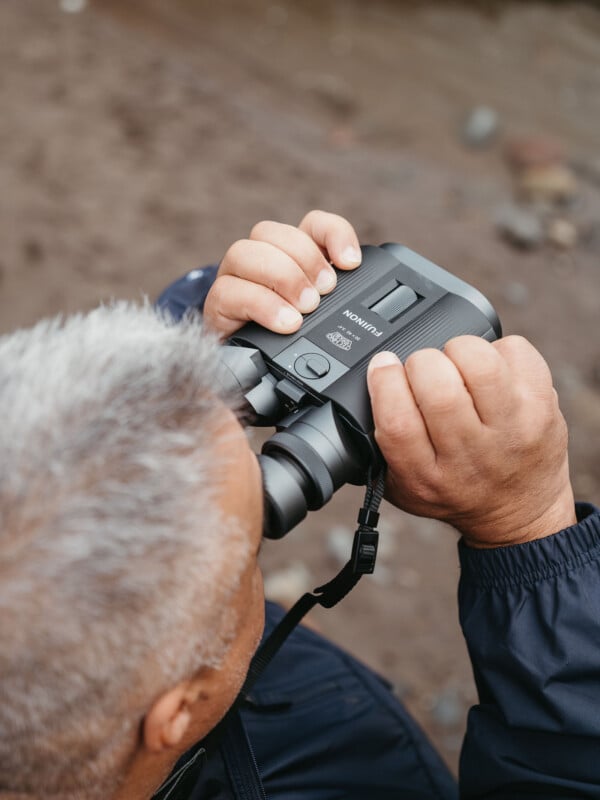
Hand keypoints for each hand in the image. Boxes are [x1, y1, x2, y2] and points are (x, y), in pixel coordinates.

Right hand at [203, 210, 361, 337]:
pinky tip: (285, 323)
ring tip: (304, 309)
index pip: (310, 224)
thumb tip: (357, 288)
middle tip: (325, 292)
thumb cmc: (287, 340)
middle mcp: (257, 260)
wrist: (248, 373)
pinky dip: (262, 305)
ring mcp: (233, 279)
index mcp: (289, 257)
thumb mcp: (321, 320)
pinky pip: (228, 291)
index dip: (332, 234)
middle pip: (271, 232)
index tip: (351, 263)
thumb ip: (336, 301)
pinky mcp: (217, 305)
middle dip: (304, 259)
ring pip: (243, 252)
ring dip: (281, 277)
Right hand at [367, 335, 576, 547]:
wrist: (519, 514)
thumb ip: (377, 448)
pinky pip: (516, 351)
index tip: (382, 366)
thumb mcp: (404, 487)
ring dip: (458, 349)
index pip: (397, 421)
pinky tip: (490, 369)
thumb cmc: (456, 491)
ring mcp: (512, 429)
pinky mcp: (542, 407)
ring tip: (457, 364)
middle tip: (423, 371)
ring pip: (480, 363)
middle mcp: (470, 455)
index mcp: (426, 476)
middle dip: (420, 363)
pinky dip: (497, 348)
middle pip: (437, 388)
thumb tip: (359, 390)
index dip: (384, 381)